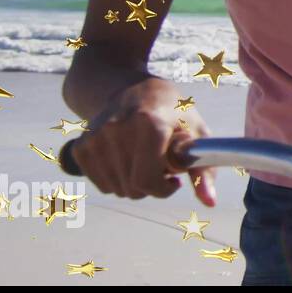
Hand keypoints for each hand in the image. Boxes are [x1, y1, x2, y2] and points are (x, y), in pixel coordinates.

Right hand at [70, 77, 216, 206]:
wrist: (134, 90)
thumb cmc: (173, 113)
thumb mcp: (196, 133)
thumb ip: (203, 169)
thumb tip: (210, 203)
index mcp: (149, 123)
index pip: (146, 180)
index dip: (164, 189)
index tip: (174, 179)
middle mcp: (116, 128)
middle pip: (132, 188)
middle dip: (152, 185)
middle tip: (162, 165)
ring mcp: (95, 137)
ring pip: (117, 189)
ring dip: (134, 183)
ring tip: (145, 159)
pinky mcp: (81, 146)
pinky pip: (101, 184)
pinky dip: (117, 180)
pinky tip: (128, 160)